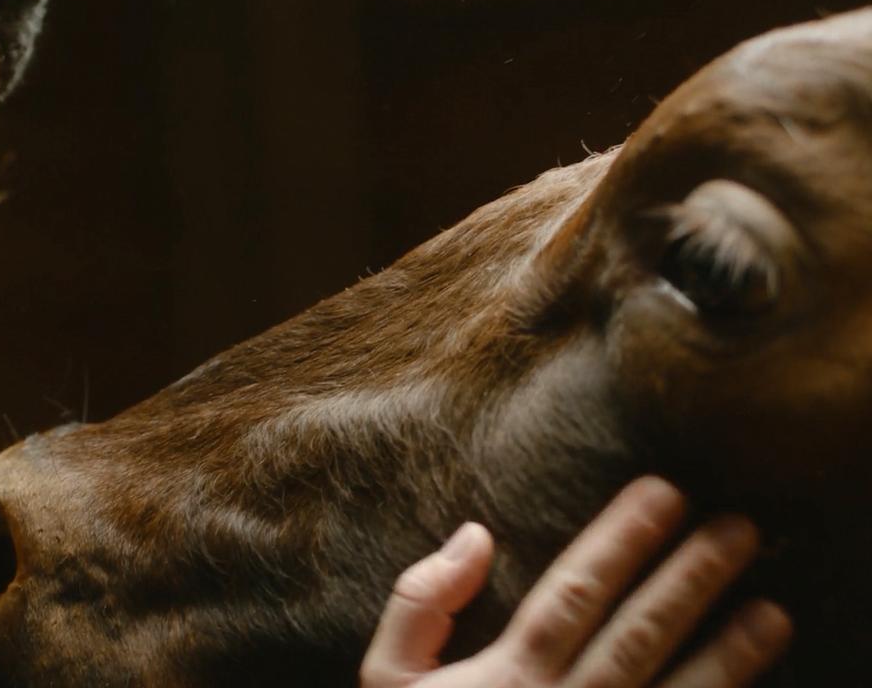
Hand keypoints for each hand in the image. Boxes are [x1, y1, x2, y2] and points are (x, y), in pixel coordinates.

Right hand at [360, 476, 791, 687]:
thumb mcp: (387, 678)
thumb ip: (421, 602)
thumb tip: (475, 534)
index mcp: (508, 677)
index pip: (575, 592)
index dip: (622, 540)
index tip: (664, 493)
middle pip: (638, 635)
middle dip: (691, 578)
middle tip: (741, 529)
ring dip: (730, 656)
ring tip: (775, 613)